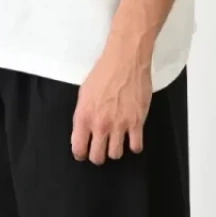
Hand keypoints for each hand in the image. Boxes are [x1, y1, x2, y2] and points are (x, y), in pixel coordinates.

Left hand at [71, 42, 152, 164]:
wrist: (125, 59)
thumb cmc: (104, 71)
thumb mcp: (84, 92)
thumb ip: (83, 114)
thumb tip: (82, 132)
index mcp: (84, 116)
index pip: (78, 149)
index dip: (81, 153)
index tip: (85, 151)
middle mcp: (100, 124)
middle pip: (98, 157)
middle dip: (98, 155)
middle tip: (102, 146)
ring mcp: (120, 125)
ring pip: (116, 155)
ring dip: (116, 149)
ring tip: (117, 139)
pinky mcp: (137, 122)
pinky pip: (136, 147)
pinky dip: (134, 145)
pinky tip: (132, 136)